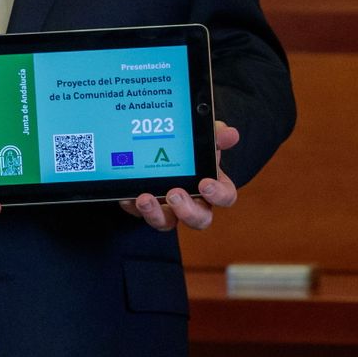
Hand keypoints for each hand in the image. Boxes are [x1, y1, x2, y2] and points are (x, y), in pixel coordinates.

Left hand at [122, 120, 239, 231]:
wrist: (164, 147)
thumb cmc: (191, 149)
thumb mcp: (203, 137)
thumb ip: (217, 134)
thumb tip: (230, 133)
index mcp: (212, 186)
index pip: (225, 197)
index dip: (218, 195)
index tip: (205, 184)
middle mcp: (193, 202)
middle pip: (199, 219)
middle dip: (187, 211)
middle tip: (174, 194)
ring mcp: (169, 208)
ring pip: (167, 223)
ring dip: (156, 214)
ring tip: (144, 199)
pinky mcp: (148, 208)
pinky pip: (139, 214)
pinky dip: (133, 206)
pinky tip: (127, 195)